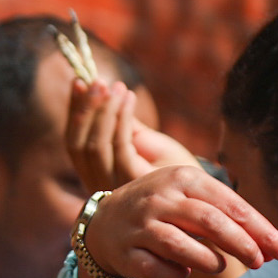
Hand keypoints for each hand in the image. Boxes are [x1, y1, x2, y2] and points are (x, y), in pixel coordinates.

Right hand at [64, 79, 196, 193]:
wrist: (202, 195)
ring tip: (117, 87)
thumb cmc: (174, 168)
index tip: (80, 81)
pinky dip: (121, 119)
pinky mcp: (136, 183)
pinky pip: (120, 147)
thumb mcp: (147, 143)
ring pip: (95, 146)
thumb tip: (106, 93)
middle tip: (99, 81)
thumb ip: (126, 125)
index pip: (75, 144)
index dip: (74, 112)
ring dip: (104, 111)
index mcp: (98, 176)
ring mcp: (117, 187)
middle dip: (86, 109)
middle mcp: (101, 185)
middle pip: (79, 146)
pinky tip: (129, 98)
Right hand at [77, 166, 277, 277]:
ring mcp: (140, 224)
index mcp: (184, 177)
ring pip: (182, 246)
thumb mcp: (194, 202)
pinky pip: (159, 271)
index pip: (231, 205)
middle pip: (210, 221)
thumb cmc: (165, 212)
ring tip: (219, 266)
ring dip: (209, 261)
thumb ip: (230, 220)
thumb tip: (273, 249)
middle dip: (242, 245)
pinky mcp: (126, 252)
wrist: (105, 223)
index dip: (262, 231)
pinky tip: (183, 273)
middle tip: (260, 263)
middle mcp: (160, 197)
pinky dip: (178, 276)